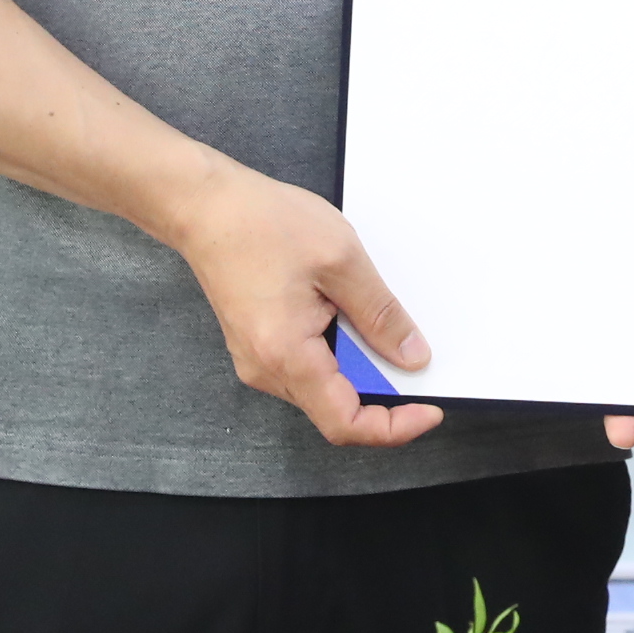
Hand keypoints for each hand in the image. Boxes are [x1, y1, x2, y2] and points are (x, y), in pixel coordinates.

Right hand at [168, 164, 444, 448]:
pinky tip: (346, 311)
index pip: (345, 424)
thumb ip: (380, 314)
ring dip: (360, 365)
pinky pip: (308, 365)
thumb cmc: (261, 223)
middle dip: (381, 389)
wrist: (205, 206)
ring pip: (323, 386)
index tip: (428, 409)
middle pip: (336, 408)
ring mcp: (258, 360)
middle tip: (413, 351)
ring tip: (373, 316)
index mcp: (286, 356)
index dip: (393, 426)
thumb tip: (412, 356)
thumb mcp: (341, 259)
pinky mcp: (259, 345)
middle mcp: (265, 370)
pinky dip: (339, 351)